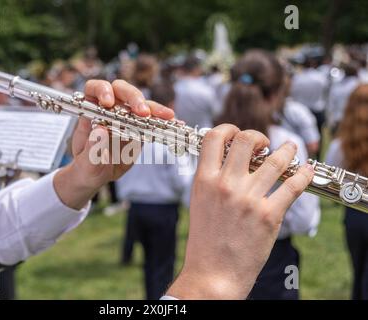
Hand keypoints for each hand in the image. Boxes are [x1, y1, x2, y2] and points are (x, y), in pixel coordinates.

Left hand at [54, 80, 173, 209]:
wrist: (97, 175)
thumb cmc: (86, 167)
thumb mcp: (87, 162)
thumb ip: (92, 147)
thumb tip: (101, 130)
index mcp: (91, 110)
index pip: (95, 89)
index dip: (102, 90)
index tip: (108, 102)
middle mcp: (109, 108)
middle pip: (122, 91)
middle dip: (134, 98)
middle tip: (143, 112)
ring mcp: (126, 116)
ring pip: (141, 104)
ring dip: (154, 109)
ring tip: (167, 116)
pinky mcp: (139, 127)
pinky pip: (153, 120)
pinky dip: (164, 121)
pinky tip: (175, 124)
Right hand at [166, 125, 313, 298]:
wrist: (213, 272)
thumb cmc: (205, 239)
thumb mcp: (199, 201)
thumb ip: (211, 177)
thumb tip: (227, 157)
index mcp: (204, 180)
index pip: (214, 137)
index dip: (228, 128)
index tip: (238, 134)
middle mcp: (225, 185)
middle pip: (246, 139)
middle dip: (259, 136)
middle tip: (264, 144)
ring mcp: (248, 199)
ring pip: (276, 159)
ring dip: (287, 149)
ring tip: (290, 148)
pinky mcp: (269, 215)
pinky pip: (292, 186)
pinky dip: (304, 175)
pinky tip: (306, 171)